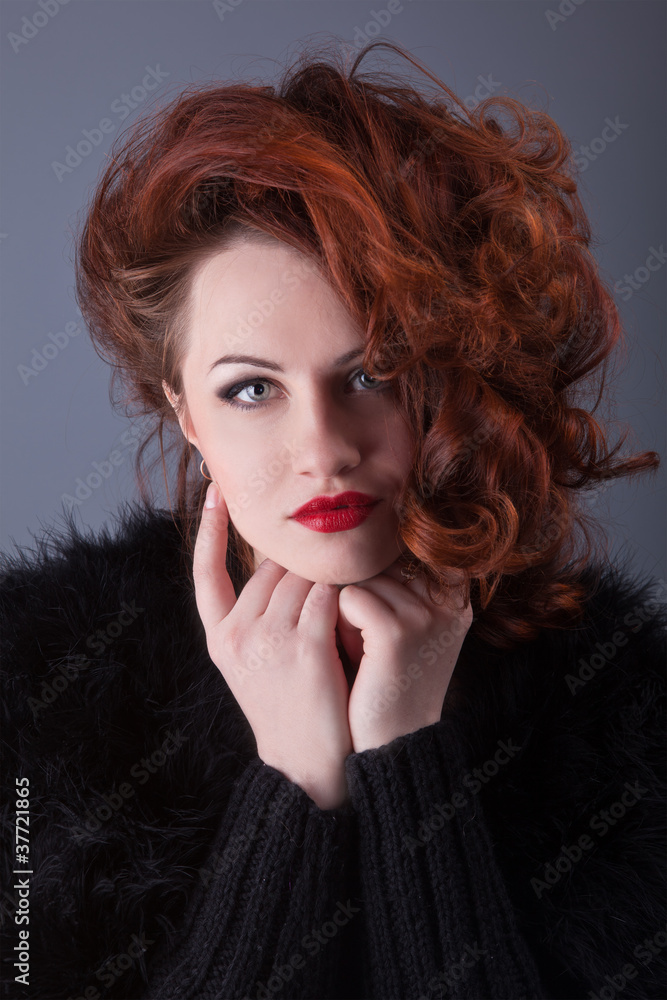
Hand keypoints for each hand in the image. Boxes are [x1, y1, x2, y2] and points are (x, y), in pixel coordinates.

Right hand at [193, 483, 352, 809]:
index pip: (205, 572)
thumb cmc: (292, 706)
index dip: (210, 529)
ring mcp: (269, 641)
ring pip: (303, 576)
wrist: (310, 764)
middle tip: (331, 558)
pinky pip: (330, 595)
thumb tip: (284, 561)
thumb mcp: (257, 662)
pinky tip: (362, 591)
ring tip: (353, 575)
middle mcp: (237, 635)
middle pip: (271, 567)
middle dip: (302, 561)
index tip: (217, 489)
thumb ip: (260, 615)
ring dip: (330, 573)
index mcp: (219, 638)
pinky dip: (348, 589)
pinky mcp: (306, 649)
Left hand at [338, 556, 472, 752]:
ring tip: (362, 650)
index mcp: (456, 597)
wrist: (391, 743)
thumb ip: (400, 582)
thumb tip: (362, 531)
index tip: (374, 612)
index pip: (405, 549)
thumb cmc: (387, 678)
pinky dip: (340, 623)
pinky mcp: (397, 633)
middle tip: (365, 638)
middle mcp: (448, 602)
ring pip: (360, 578)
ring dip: (347, 611)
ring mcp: (425, 616)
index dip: (377, 573)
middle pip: (380, 561)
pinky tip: (353, 653)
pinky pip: (349, 598)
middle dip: (361, 592)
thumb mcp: (408, 625)